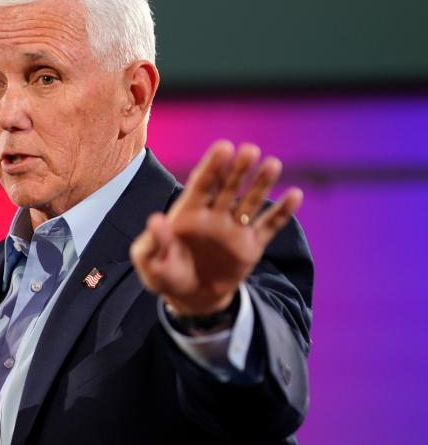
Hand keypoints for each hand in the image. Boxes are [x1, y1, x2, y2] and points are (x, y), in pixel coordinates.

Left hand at [130, 141, 303, 315]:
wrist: (188, 297)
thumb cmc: (163, 274)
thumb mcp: (149, 261)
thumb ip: (153, 241)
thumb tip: (156, 219)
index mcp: (188, 212)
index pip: (201, 184)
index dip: (212, 166)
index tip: (224, 146)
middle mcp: (213, 215)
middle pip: (228, 187)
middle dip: (238, 169)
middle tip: (250, 151)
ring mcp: (233, 229)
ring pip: (249, 201)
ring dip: (261, 184)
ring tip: (272, 164)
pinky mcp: (250, 246)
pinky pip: (268, 226)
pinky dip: (282, 212)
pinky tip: (295, 195)